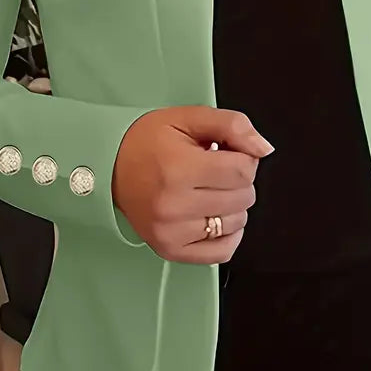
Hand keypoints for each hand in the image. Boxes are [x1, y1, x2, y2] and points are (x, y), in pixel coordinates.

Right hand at [111, 105, 274, 262]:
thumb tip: (263, 148)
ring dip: (232, 205)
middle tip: (214, 170)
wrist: (107, 166)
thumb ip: (232, 126)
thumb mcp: (188, 118)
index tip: (226, 153)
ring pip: (236, 222)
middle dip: (238, 180)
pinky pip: (222, 252)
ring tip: (208, 190)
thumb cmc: (146, 141)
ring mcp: (171, 232)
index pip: (244, 171)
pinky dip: (228, 234)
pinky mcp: (170, 250)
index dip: (244, 157)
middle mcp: (173, 205)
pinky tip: (214, 215)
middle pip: (243, 197)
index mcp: (179, 168)